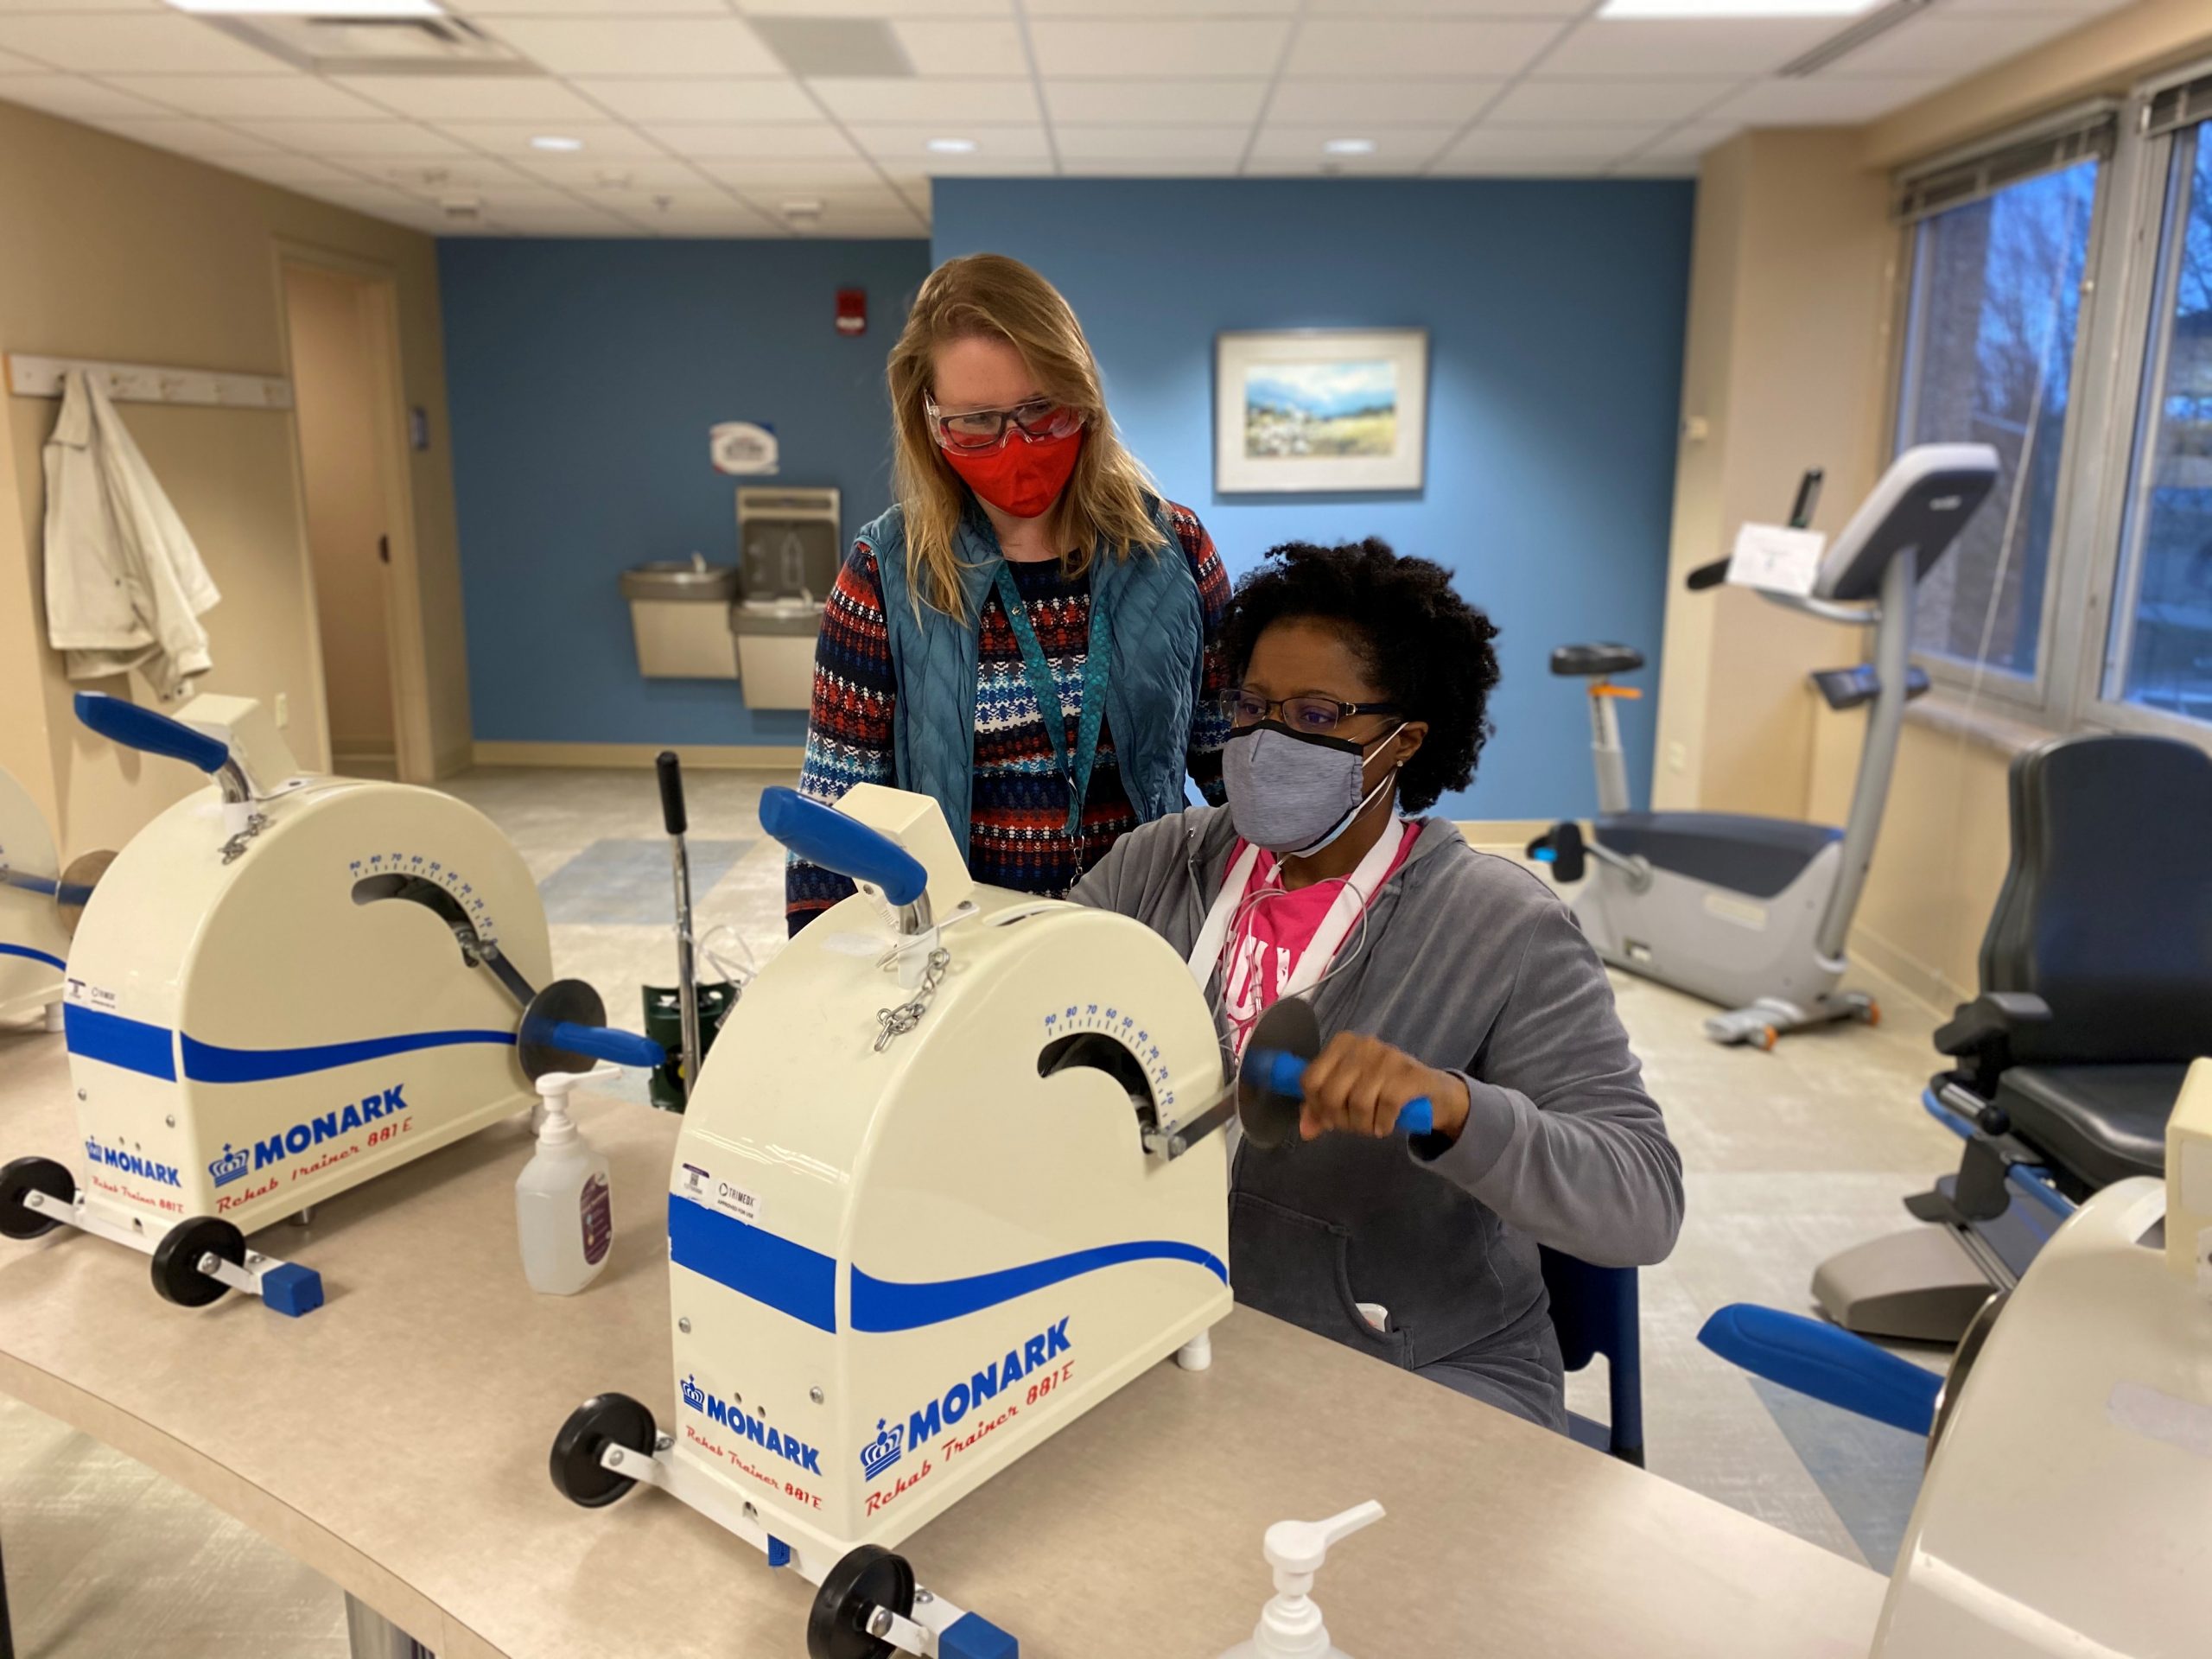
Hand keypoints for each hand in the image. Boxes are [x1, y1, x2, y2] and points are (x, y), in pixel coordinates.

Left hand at [1296, 1033, 1470, 1143]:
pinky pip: (1385, 1107)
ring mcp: (1387, 1058)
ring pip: (1359, 1103)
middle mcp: (1363, 1045)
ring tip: (1371, 1126)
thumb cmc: (1384, 1089)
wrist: (1432, 1092)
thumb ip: (1323, 1109)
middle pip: (1331, 1093)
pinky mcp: (1409, 1075)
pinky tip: (1386, 1125)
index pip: (1310, 1079)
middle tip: (1354, 1125)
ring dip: (1363, 1125)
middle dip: (1340, 1119)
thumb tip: (1305, 1130)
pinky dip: (1383, 1124)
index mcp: (1342, 1044)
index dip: (1315, 1107)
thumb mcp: (1350, 1094)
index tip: (1329, 1118)